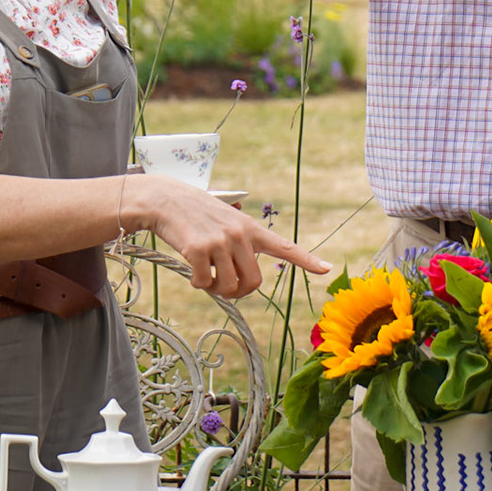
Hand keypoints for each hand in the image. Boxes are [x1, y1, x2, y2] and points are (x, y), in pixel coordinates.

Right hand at [145, 179, 330, 297]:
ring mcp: (219, 242)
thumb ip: (240, 244)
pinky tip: (191, 272)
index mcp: (251, 229)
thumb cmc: (196, 214)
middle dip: (239, 292)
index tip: (326, 268)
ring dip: (216, 289)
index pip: (284, 246)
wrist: (165, 199)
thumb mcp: (226, 220)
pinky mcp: (197, 249)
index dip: (306, 260)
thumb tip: (242, 280)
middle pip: (253, 282)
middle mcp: (240, 235)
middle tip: (224, 287)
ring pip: (228, 286)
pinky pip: (203, 283)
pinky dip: (197, 284)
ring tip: (205, 276)